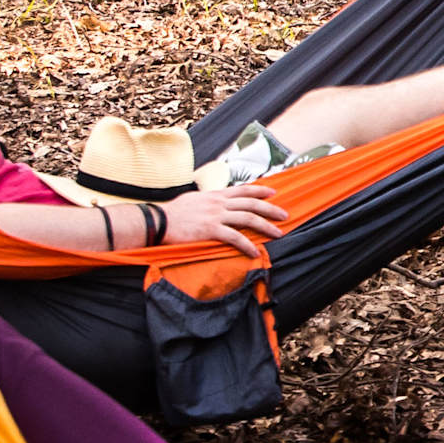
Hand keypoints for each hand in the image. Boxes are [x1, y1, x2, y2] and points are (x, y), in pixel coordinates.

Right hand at [164, 182, 287, 256]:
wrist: (158, 221)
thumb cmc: (173, 213)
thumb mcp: (194, 200)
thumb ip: (208, 201)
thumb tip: (216, 202)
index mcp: (215, 195)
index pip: (242, 190)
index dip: (260, 190)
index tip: (273, 192)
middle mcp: (219, 203)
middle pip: (251, 203)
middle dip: (271, 209)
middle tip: (285, 215)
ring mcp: (216, 216)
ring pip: (248, 219)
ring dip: (266, 226)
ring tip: (278, 234)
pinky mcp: (211, 230)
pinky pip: (235, 238)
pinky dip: (247, 245)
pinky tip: (255, 252)